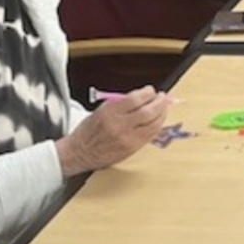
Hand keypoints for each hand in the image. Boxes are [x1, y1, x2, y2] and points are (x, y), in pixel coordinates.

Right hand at [57, 88, 171, 177]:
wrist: (79, 152)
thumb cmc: (90, 130)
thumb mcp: (102, 110)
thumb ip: (122, 103)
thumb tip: (144, 96)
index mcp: (109, 112)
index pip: (135, 99)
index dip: (148, 93)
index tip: (151, 90)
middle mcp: (119, 126)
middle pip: (148, 112)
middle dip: (160, 102)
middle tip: (163, 97)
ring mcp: (127, 139)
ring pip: (153, 124)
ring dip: (162, 114)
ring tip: (163, 108)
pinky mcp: (132, 149)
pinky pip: (151, 135)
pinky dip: (157, 125)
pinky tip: (158, 120)